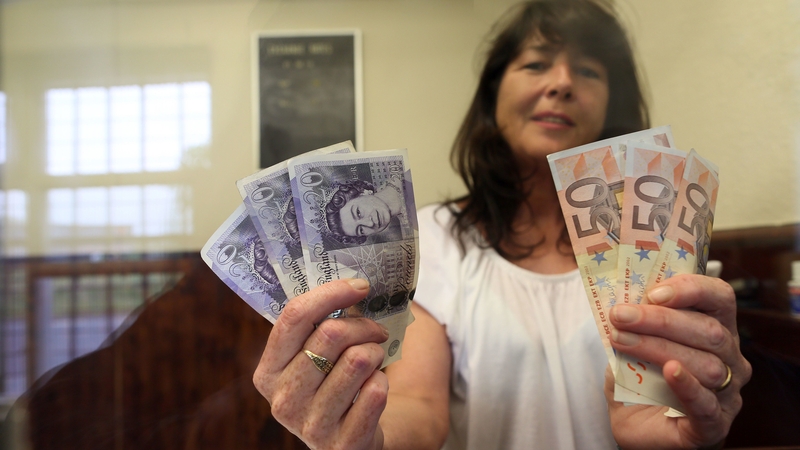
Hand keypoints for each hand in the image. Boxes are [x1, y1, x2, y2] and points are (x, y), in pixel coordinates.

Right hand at [253, 279, 389, 449]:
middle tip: (375, 331)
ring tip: (372, 362)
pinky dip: (383, 383)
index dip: (331, 293)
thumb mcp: (312, 357)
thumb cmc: (332, 385)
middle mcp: (283, 400)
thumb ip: (318, 324)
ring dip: (375, 354)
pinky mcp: (343, 443)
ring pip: (358, 360)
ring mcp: (310, 426)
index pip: (294, 317)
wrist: (349, 439)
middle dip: (363, 325)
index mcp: (268, 372)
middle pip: (331, 334)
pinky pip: (376, 391)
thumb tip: (352, 281)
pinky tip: (374, 390)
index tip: (360, 285)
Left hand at [606, 274, 751, 448]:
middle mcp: (730, 360)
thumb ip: (635, 321)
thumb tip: (621, 300)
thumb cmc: (639, 378)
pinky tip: (669, 371)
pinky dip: (688, 386)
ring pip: (706, 364)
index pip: (719, 298)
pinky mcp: (714, 425)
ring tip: (621, 340)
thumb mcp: (632, 341)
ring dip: (658, 347)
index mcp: (716, 329)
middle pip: (709, 331)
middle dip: (660, 320)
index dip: (691, 289)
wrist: (633, 424)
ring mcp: (727, 394)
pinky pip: (706, 404)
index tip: (653, 292)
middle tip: (620, 315)